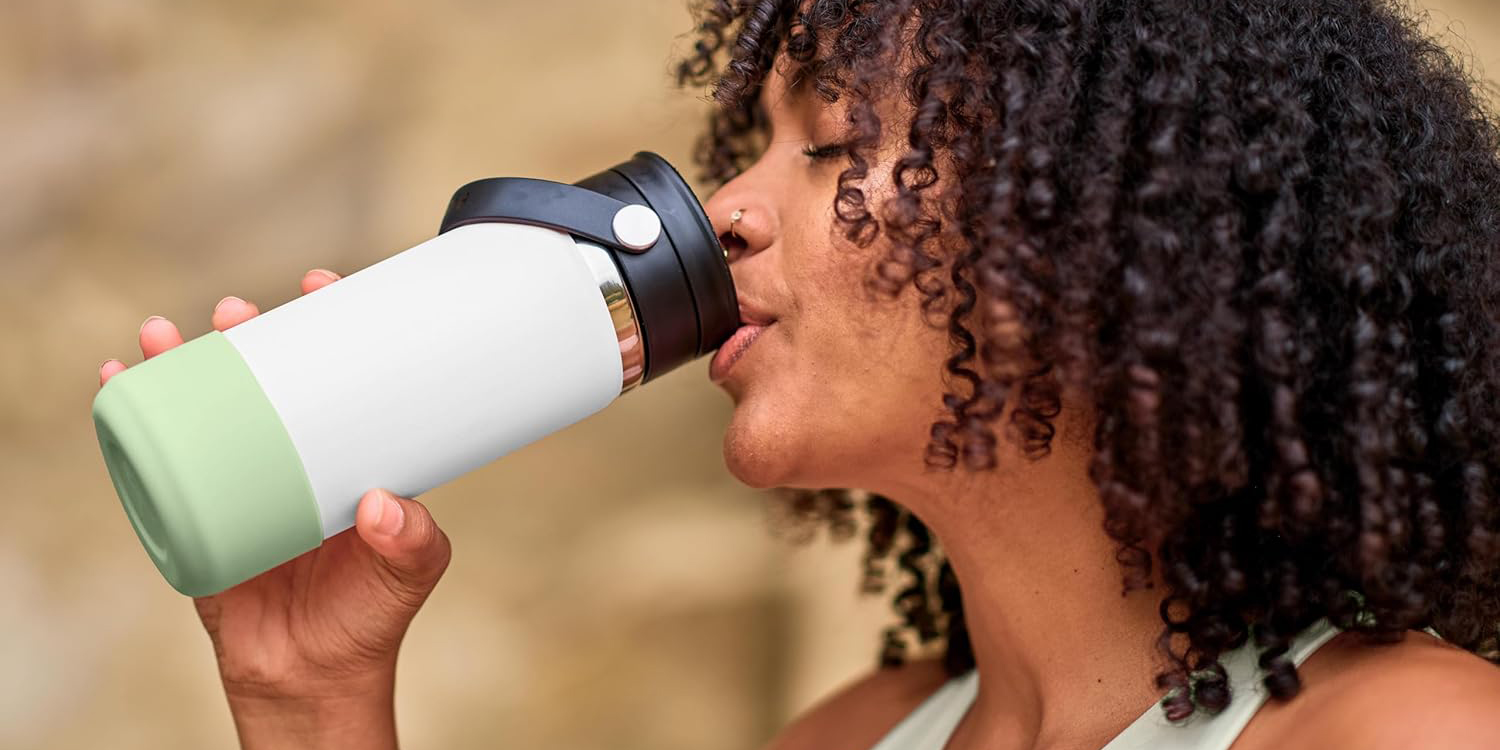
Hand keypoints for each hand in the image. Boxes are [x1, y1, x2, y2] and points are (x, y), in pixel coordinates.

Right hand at [99, 269, 452, 748]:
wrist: (313, 677)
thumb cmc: (369, 614)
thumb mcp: (409, 572)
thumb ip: (412, 541)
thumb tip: (384, 505)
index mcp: (342, 452)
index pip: (334, 372)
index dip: (324, 323)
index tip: (320, 282)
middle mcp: (290, 455)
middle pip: (262, 377)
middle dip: (243, 334)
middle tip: (236, 310)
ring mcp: (239, 481)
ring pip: (205, 408)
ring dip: (180, 364)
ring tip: (163, 333)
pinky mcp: (197, 515)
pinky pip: (160, 462)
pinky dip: (133, 420)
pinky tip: (118, 381)